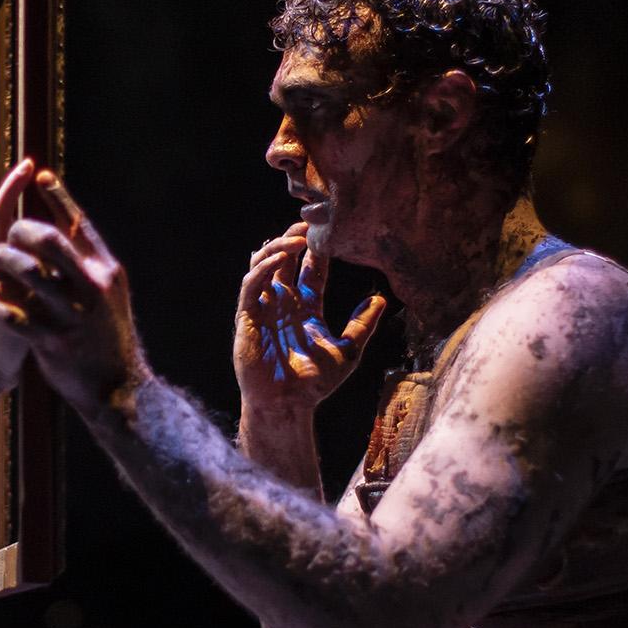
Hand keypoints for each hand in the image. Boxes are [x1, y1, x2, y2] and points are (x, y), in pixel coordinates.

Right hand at [0, 158, 35, 387]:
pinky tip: (51, 254)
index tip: (28, 164)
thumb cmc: (8, 332)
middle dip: (13, 193)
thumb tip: (48, 240)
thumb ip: (25, 266)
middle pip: (1, 222)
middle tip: (30, 166)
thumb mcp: (14, 292)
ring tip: (41, 209)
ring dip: (30, 233)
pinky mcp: (2, 306)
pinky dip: (35, 268)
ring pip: (12, 247)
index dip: (11, 189)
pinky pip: (18, 279)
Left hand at [0, 170, 145, 414]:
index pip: (80, 223)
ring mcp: (71, 315)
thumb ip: (90, 265)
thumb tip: (70, 227)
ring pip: (27, 271)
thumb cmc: (110, 338)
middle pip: (49, 239)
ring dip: (2, 260)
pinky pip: (12, 314)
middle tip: (9, 230)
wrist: (119, 389)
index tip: (39, 173)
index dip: (58, 196)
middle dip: (22, 228)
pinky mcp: (52, 341)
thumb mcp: (111, 296)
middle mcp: (91, 288)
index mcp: (107, 272)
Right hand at [235, 222, 383, 416]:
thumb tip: (380, 299)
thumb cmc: (314, 383)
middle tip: (307, 223)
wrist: (289, 404)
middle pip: (283, 262)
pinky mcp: (247, 318)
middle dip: (292, 240)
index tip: (328, 234)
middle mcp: (282, 304)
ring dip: (276, 249)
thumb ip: (362, 325)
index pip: (309, 272)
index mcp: (304, 309)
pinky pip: (251, 286)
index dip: (316, 252)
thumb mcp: (347, 350)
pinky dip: (262, 269)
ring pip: (263, 267)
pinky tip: (277, 259)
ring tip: (294, 237)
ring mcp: (263, 309)